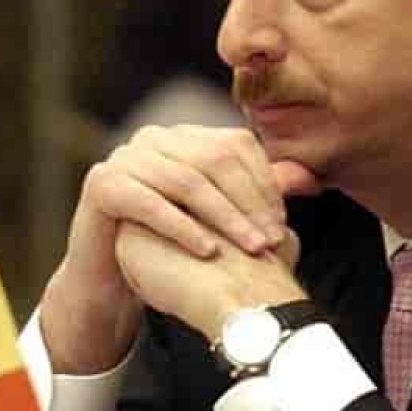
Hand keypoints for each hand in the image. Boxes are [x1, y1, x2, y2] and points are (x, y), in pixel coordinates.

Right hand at [40, 125, 316, 372]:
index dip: (263, 182)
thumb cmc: (171, 241)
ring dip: (225, 217)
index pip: (236, 145)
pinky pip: (148, 203)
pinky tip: (208, 251)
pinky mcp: (102, 184)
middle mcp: (155, 137)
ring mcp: (125, 156)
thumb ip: (257, 193)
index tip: (282, 223)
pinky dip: (182, 228)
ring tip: (251, 249)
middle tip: (272, 240)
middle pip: (215, 160)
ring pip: (187, 181)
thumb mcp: (218, 216)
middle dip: (249, 202)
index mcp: (185, 135)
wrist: (110, 275)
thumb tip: (308, 179)